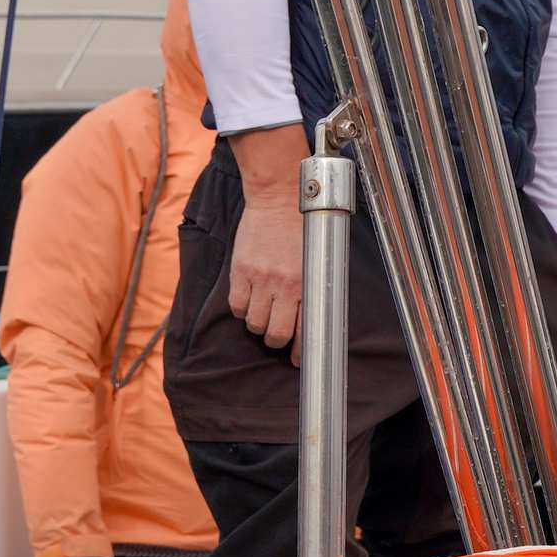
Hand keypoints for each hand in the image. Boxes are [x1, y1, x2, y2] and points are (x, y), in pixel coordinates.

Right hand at [227, 145, 305, 350]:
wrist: (279, 197)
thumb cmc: (304, 227)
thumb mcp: (319, 258)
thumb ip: (316, 285)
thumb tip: (315, 314)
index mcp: (310, 283)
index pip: (307, 330)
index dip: (302, 352)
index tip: (300, 360)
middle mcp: (285, 285)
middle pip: (276, 333)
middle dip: (276, 340)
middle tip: (277, 334)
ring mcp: (261, 278)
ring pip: (254, 323)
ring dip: (258, 325)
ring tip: (263, 314)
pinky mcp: (241, 271)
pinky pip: (236, 306)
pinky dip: (242, 310)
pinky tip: (249, 301)